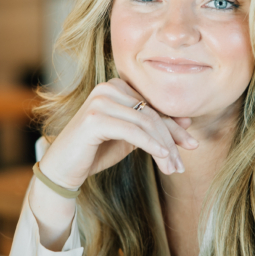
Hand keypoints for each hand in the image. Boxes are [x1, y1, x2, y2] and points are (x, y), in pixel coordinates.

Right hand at [39, 78, 197, 189]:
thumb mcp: (130, 138)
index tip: (191, 145)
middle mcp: (108, 88)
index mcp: (117, 87)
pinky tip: (163, 157)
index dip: (174, 127)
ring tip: (174, 168)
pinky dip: (152, 145)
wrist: (63, 168)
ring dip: (164, 148)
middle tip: (182, 164)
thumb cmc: (95, 152)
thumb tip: (187, 123)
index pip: (153, 107)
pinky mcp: (95, 118)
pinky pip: (133, 131)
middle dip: (172, 140)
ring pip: (146, 123)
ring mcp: (100, 101)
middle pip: (152, 114)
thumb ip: (152, 128)